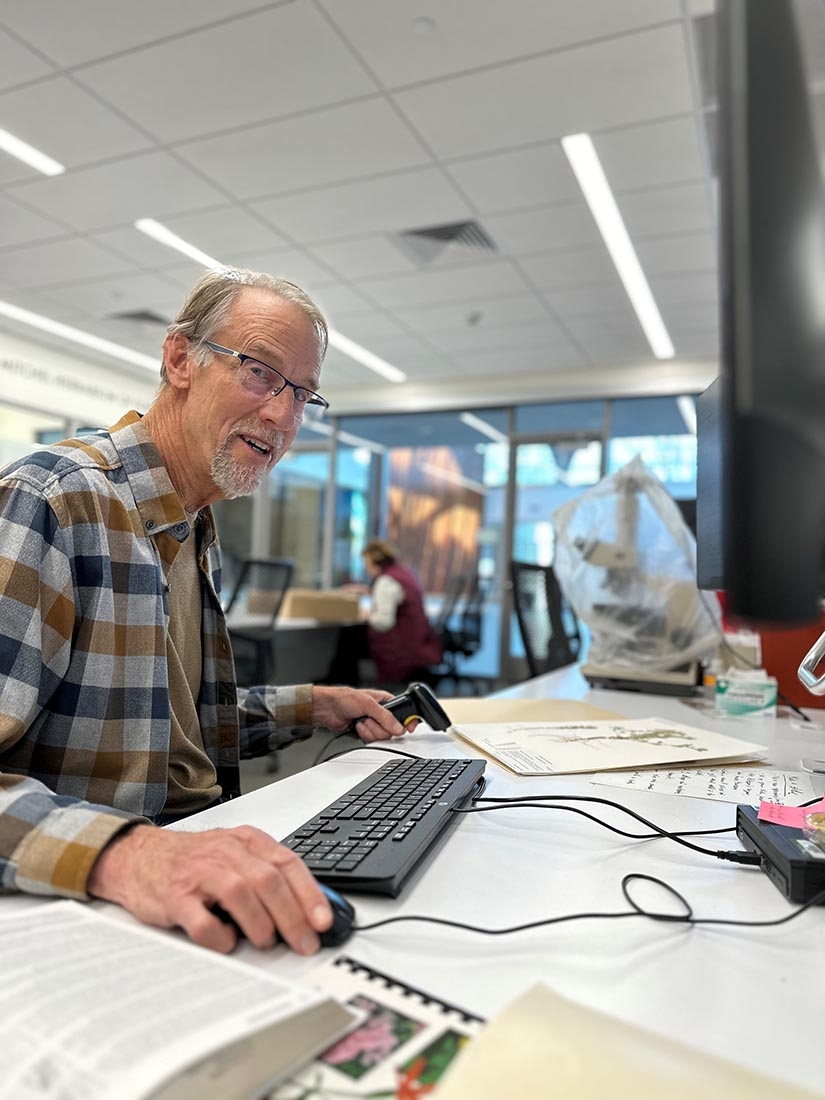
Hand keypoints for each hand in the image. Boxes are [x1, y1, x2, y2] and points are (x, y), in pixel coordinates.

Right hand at [87, 824, 331, 954]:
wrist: (137, 856)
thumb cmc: (193, 861)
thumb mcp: (235, 856)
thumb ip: (267, 875)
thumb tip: (307, 910)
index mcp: (246, 841)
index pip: (287, 863)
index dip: (310, 893)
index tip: (324, 920)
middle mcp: (225, 853)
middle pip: (268, 881)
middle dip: (293, 917)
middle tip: (304, 943)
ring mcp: (199, 874)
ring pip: (240, 895)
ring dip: (261, 925)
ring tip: (266, 942)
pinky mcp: (175, 898)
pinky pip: (202, 921)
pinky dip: (220, 937)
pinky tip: (227, 942)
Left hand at [312, 684, 407, 741]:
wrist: (327, 709)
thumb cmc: (344, 698)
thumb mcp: (368, 704)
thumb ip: (385, 716)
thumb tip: (398, 726)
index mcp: (385, 701)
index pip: (402, 713)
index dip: (407, 721)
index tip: (409, 728)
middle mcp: (381, 713)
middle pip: (392, 729)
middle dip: (379, 727)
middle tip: (369, 719)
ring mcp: (373, 723)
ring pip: (382, 736)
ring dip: (370, 730)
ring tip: (361, 721)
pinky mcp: (366, 732)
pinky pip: (372, 740)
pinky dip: (364, 735)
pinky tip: (357, 727)